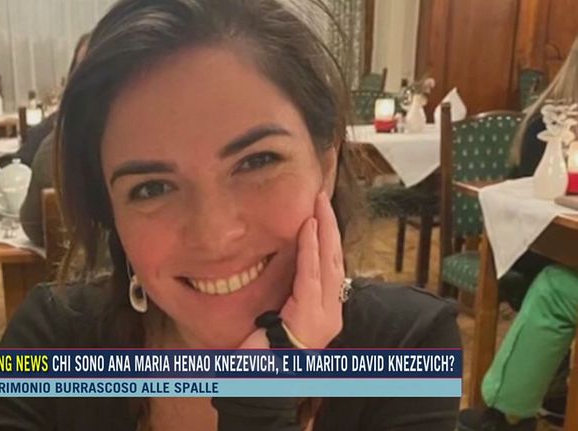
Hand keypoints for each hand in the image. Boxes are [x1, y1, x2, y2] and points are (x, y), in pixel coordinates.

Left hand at [239, 191, 344, 348]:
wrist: (261, 381)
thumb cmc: (265, 353)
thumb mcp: (278, 315)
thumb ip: (288, 293)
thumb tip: (285, 264)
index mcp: (325, 311)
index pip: (330, 266)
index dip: (328, 238)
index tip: (322, 212)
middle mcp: (331, 312)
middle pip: (334, 259)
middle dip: (330, 226)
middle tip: (323, 197)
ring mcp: (324, 316)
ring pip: (328, 263)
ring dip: (324, 229)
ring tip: (320, 203)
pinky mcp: (310, 316)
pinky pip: (310, 275)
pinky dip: (310, 249)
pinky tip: (309, 227)